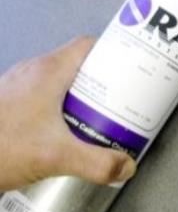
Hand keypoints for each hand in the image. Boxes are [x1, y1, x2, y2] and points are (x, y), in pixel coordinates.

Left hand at [0, 37, 136, 190]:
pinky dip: (60, 104)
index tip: (130, 69)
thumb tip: (126, 166)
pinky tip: (64, 129)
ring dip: (80, 93)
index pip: (88, 45)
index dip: (112, 53)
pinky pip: (44, 92)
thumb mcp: (56, 157)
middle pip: (77, 62)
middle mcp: (33, 71)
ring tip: (97, 115)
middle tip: (120, 99)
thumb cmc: (2, 146)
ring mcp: (18, 85)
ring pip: (60, 78)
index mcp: (49, 71)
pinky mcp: (9, 101)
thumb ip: (97, 163)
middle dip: (102, 80)